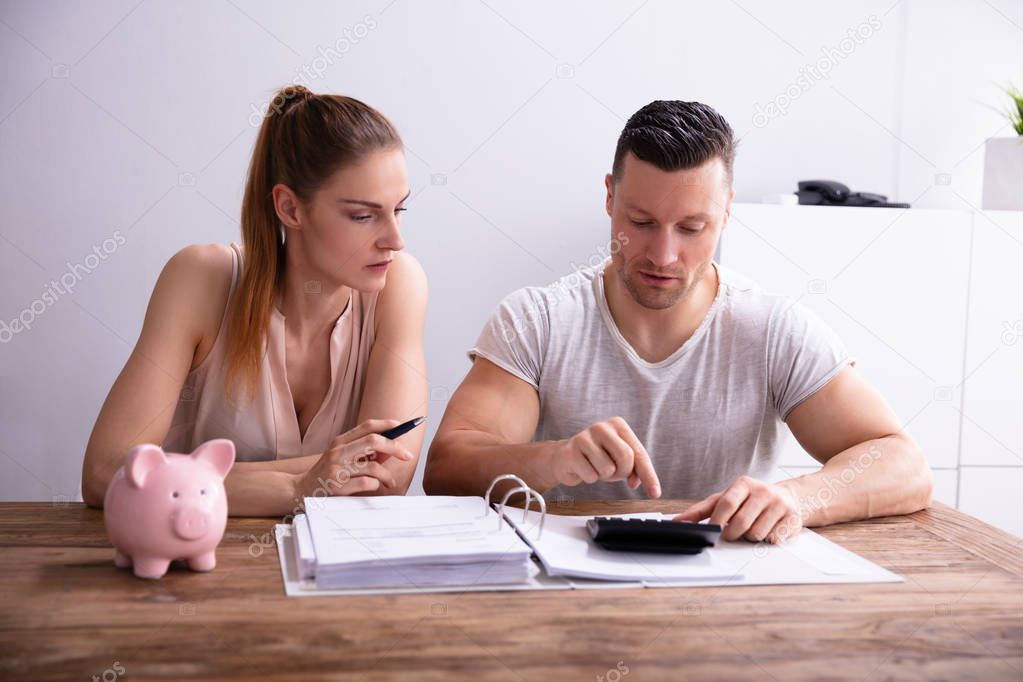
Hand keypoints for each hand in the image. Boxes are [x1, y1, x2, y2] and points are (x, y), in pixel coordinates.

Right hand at [292, 419, 413, 498]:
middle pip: (373, 441)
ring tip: (390, 481)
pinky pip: (367, 483)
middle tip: (406, 455)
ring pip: (374, 466)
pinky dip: (375, 485)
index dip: (386, 424)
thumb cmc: (327, 473)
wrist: (300, 490)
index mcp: (340, 442)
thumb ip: (364, 452)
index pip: (366, 426)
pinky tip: (374, 487)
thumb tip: (390, 448)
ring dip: (387, 475)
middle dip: (395, 447)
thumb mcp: (342, 457)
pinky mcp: (337, 487)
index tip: (401, 426)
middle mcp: (338, 452)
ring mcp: (337, 469)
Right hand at [550, 417, 660, 497]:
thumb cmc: (596, 458)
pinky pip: (591, 476)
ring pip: (608, 469)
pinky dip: (590, 478)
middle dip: (622, 472)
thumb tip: (635, 482)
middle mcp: (602, 427)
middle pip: (626, 457)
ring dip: (604, 476)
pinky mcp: (571, 451)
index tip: (655, 493)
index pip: (639, 452)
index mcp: (618, 425)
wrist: (564, 458)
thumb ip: (634, 469)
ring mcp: (584, 437)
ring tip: (595, 467)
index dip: (649, 475)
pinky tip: (583, 468)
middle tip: (613, 472)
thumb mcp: (619, 461)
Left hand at [674, 476, 802, 542]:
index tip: (712, 531)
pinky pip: (773, 539)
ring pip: (756, 534)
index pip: (726, 503)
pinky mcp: (792, 518)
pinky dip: (766, 541)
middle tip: (732, 534)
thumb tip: (678, 521)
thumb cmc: (749, 500)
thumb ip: (701, 510)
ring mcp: (779, 504)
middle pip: (741, 523)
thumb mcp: (726, 498)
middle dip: (732, 534)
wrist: (787, 497)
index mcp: (743, 484)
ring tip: (751, 529)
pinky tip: (767, 531)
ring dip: (749, 538)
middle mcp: (763, 491)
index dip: (717, 521)